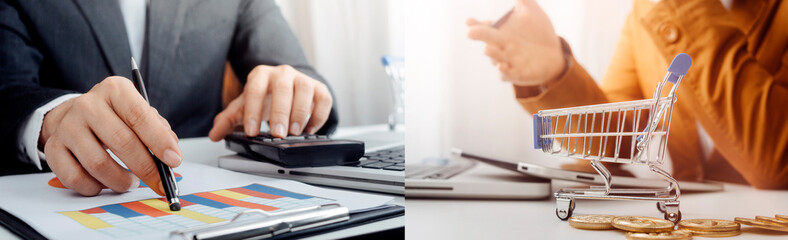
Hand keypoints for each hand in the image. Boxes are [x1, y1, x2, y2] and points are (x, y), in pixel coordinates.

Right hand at [40, 77, 181, 195]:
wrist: (73, 116)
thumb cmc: (115, 117)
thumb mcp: (139, 112)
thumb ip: (159, 130)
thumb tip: (171, 154)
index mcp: (115, 90)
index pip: (139, 116)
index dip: (159, 141)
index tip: (174, 160)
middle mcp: (88, 104)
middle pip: (121, 142)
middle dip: (146, 168)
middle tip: (159, 182)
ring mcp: (67, 126)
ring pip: (98, 164)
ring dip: (121, 181)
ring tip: (131, 182)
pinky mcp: (53, 148)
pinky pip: (76, 178)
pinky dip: (96, 187)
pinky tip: (105, 183)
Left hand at [209, 65, 332, 139]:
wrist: (287, 87)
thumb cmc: (265, 97)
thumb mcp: (244, 106)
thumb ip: (229, 120)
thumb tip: (215, 133)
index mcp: (261, 75)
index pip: (255, 89)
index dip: (253, 111)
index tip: (252, 131)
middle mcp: (283, 73)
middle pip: (283, 88)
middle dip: (281, 112)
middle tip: (278, 133)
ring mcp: (303, 79)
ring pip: (305, 90)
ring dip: (301, 112)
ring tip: (295, 132)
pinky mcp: (320, 88)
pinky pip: (323, 99)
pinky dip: (319, 116)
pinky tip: (310, 130)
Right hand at [467, 0, 564, 85]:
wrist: (554, 55)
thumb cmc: (539, 34)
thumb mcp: (534, 14)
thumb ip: (526, 3)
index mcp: (502, 32)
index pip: (486, 27)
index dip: (476, 24)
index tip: (469, 21)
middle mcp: (502, 47)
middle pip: (488, 40)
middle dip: (478, 36)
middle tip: (470, 32)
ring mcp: (508, 60)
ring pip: (496, 58)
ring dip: (492, 54)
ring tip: (487, 49)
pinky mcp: (517, 73)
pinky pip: (508, 74)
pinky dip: (503, 71)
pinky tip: (501, 66)